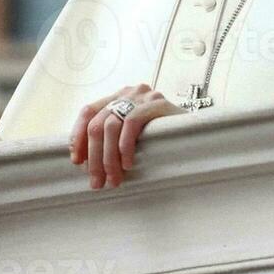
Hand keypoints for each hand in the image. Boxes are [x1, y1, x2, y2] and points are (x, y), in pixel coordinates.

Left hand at [70, 84, 184, 189]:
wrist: (196, 128)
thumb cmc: (163, 134)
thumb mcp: (133, 131)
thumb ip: (113, 136)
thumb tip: (86, 162)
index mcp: (118, 96)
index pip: (88, 112)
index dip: (78, 137)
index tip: (77, 161)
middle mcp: (127, 92)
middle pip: (97, 124)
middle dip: (94, 157)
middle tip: (97, 181)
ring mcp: (141, 96)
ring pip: (111, 127)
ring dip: (108, 159)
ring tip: (114, 179)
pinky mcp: (155, 103)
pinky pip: (130, 124)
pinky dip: (125, 147)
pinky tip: (129, 164)